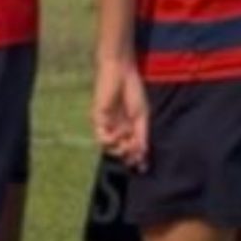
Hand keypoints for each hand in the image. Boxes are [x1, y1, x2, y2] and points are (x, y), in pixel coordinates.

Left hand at [92, 53, 150, 170]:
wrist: (122, 72)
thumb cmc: (133, 91)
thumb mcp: (142, 117)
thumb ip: (141, 135)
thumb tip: (143, 154)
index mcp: (127, 128)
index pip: (130, 148)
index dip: (137, 159)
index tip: (144, 167)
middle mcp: (115, 129)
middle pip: (120, 151)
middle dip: (130, 156)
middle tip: (137, 157)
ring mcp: (106, 125)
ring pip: (110, 149)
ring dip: (121, 150)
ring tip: (130, 144)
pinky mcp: (97, 119)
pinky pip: (102, 139)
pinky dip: (112, 141)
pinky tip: (120, 134)